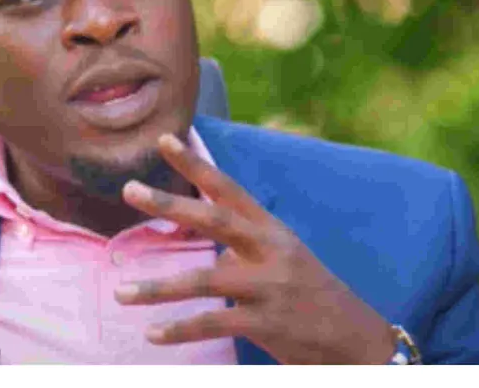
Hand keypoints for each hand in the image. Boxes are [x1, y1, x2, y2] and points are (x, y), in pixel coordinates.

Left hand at [114, 133, 396, 363]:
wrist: (357, 339)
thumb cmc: (310, 294)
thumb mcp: (283, 257)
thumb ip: (243, 243)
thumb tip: (201, 233)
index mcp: (271, 230)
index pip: (228, 189)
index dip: (196, 163)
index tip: (163, 138)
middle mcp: (271, 251)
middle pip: (215, 220)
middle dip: (170, 203)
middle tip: (129, 189)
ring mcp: (270, 287)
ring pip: (206, 281)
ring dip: (158, 288)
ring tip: (120, 293)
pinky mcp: (268, 323)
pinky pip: (215, 324)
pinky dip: (181, 329)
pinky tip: (152, 334)